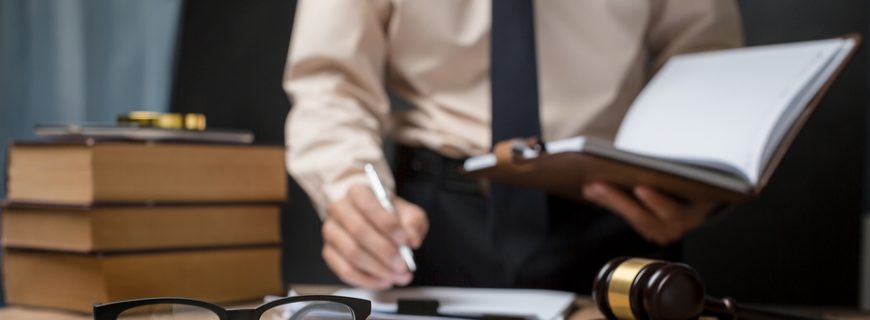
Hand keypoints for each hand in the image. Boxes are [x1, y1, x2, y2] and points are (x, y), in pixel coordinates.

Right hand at [321, 184, 428, 289]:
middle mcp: (339, 210)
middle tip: (402, 264)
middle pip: (358, 232)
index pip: (368, 206)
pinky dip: (367, 279)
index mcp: (358, 193)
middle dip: (384, 252)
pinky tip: (383, 280)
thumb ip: (413, 223)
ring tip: (397, 275)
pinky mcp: (329, 253)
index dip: (388, 225)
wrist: (371, 220)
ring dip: (378, 268)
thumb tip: (412, 238)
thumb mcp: (407, 213)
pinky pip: (345, 271)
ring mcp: (331, 232)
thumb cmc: (389, 215)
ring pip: (352, 254)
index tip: (405, 240)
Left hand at [582, 182, 715, 245]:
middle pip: (645, 217)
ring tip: (589, 186)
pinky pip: (628, 217)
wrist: (704, 194)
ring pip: (632, 218)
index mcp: (696, 213)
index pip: (675, 212)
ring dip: (608, 201)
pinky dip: (611, 203)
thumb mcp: (693, 173)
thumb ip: (675, 171)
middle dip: (618, 200)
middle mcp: (680, 227)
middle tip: (596, 185)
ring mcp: (664, 231)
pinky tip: (594, 191)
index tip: (639, 188)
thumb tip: (639, 161)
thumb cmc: (698, 178)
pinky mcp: (650, 229)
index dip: (656, 202)